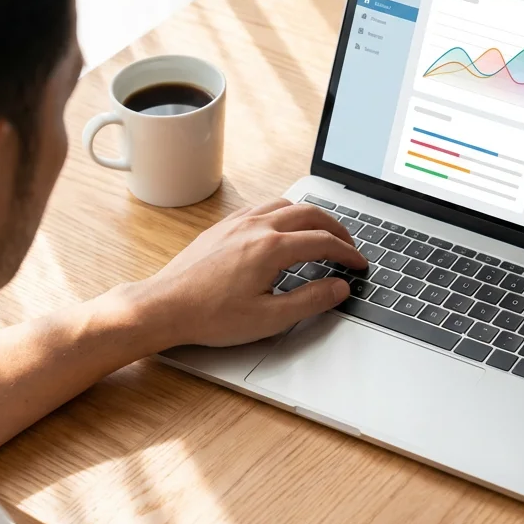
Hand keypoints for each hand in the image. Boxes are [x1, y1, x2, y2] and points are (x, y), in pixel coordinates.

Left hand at [113, 199, 367, 348]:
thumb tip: (339, 287)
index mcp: (272, 248)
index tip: (359, 264)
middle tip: (348, 246)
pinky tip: (282, 228)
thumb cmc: (211, 316)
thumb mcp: (269, 318)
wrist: (165, 306)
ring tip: (322, 233)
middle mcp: (256, 226)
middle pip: (309, 214)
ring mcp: (237, 223)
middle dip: (336, 228)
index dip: (348, 253)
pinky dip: (283, 213)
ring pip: (285, 204)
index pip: (323, 242)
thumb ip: (311, 301)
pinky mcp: (222, 226)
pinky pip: (262, 207)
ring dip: (310, 215)